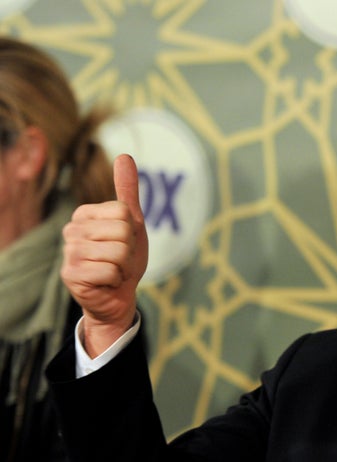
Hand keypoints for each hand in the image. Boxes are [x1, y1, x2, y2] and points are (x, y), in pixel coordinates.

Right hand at [61, 154, 147, 356]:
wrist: (118, 295)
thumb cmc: (124, 258)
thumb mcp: (131, 223)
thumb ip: (127, 191)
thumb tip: (124, 155)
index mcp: (84, 214)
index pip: (124, 212)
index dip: (133, 232)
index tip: (124, 242)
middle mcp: (71, 231)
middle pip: (123, 231)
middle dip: (130, 251)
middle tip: (119, 260)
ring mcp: (69, 253)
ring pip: (119, 252)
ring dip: (124, 267)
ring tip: (113, 271)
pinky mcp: (71, 275)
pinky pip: (110, 271)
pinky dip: (116, 280)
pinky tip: (106, 283)